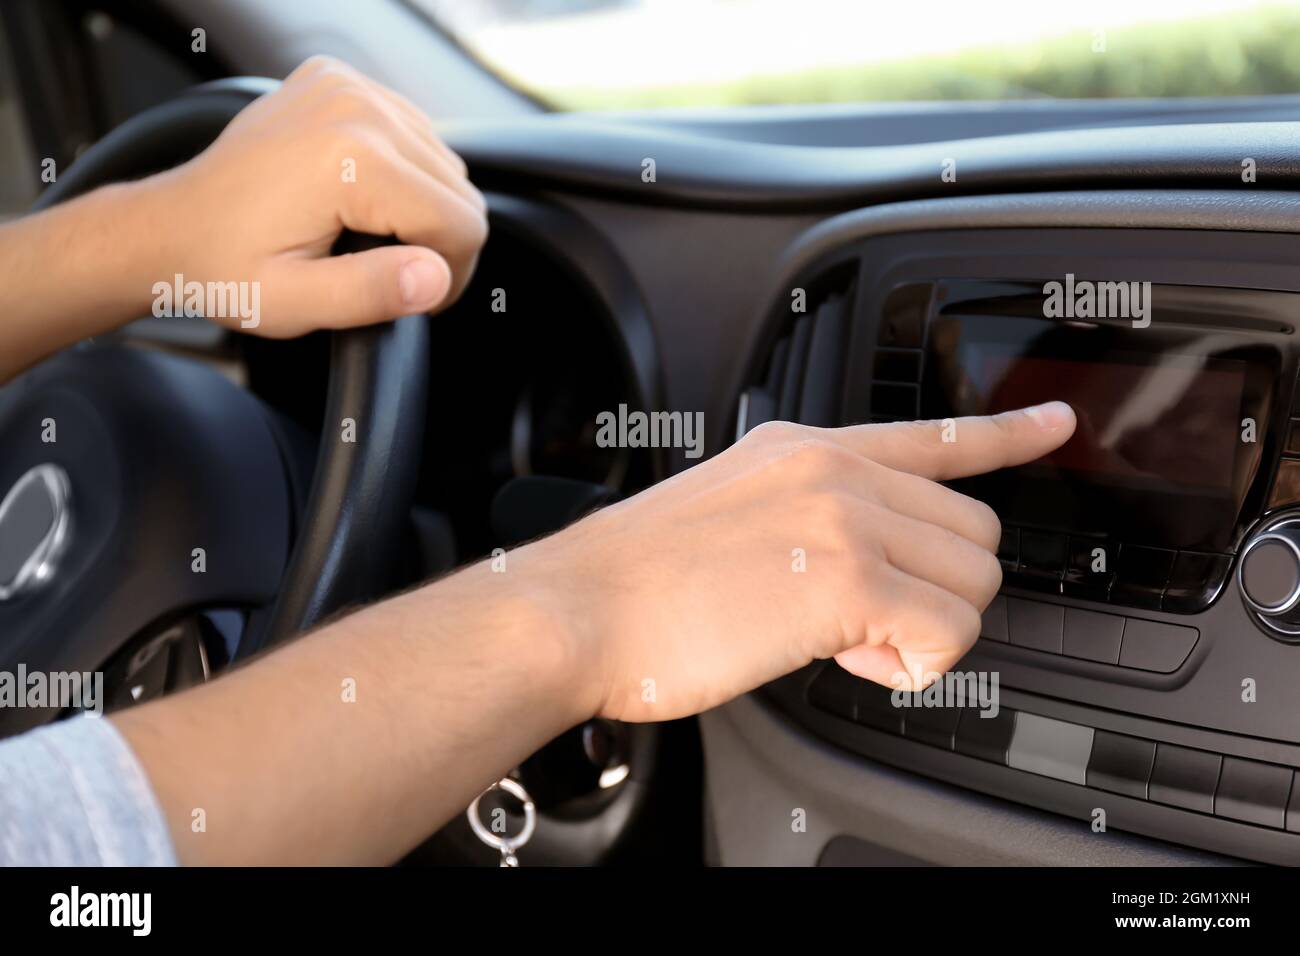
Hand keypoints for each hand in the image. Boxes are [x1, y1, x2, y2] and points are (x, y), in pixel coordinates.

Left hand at [138, 55, 486, 335]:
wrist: (169, 226)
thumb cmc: (224, 269)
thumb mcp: (294, 302)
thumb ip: (370, 293)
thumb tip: (434, 278)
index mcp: (350, 159)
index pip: (461, 225)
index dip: (446, 277)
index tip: (411, 296)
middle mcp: (356, 108)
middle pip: (460, 192)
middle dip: (438, 242)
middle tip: (389, 273)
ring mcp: (348, 87)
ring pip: (444, 163)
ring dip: (422, 206)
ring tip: (370, 236)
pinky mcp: (340, 82)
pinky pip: (413, 133)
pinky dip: (402, 171)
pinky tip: (361, 197)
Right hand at [509, 403, 1075, 721]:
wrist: (576, 611)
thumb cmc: (637, 583)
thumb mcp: (730, 514)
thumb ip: (807, 519)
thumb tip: (861, 570)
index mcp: (805, 449)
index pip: (934, 434)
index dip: (1008, 434)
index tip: (1054, 423)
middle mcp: (834, 469)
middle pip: (973, 531)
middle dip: (938, 590)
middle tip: (862, 621)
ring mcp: (845, 516)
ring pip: (973, 581)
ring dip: (925, 630)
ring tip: (844, 640)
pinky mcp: (848, 577)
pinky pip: (948, 631)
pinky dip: (915, 665)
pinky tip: (851, 658)